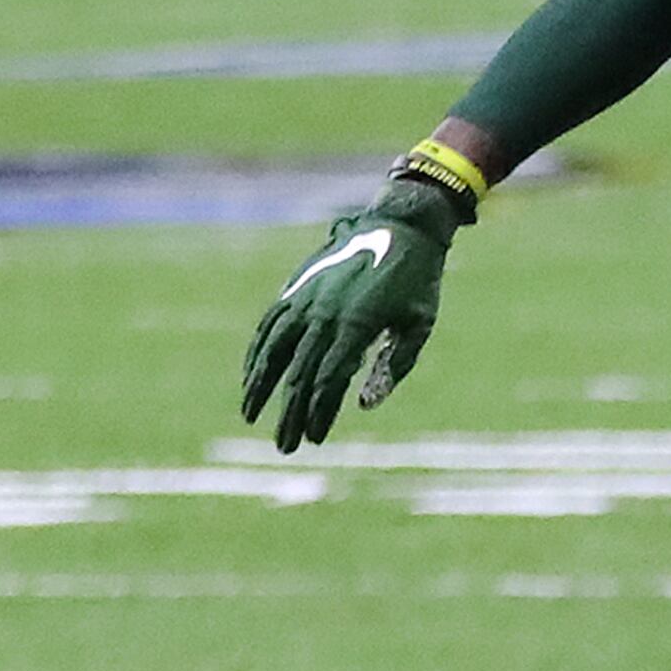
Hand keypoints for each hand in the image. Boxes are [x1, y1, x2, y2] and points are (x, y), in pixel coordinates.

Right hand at [240, 183, 456, 453]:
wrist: (398, 224)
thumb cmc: (417, 280)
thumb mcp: (419, 324)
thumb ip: (394, 365)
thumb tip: (365, 406)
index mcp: (357, 323)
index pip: (329, 380)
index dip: (319, 412)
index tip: (314, 439)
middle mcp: (323, 312)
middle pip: (298, 374)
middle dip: (290, 412)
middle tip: (284, 445)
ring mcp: (304, 298)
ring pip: (273, 350)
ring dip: (259, 384)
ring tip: (251, 413)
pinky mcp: (295, 288)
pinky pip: (269, 325)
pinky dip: (257, 351)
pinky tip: (251, 373)